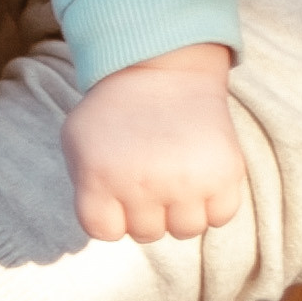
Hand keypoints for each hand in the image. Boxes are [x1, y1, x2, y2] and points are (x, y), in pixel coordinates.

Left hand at [61, 43, 245, 243]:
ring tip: (175, 173)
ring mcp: (186, 182)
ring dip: (181, 209)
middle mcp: (142, 184)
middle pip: (147, 233)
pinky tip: (201, 173)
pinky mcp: (224, 174)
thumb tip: (106, 224)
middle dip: (146, 210)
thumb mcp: (77, 139)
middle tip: (149, 174)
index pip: (104, 231)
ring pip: (186, 230)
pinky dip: (213, 202)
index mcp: (99, 177)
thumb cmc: (116, 109)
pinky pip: (220, 216)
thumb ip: (83, 185)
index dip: (112, 215)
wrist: (163, 66)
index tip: (116, 192)